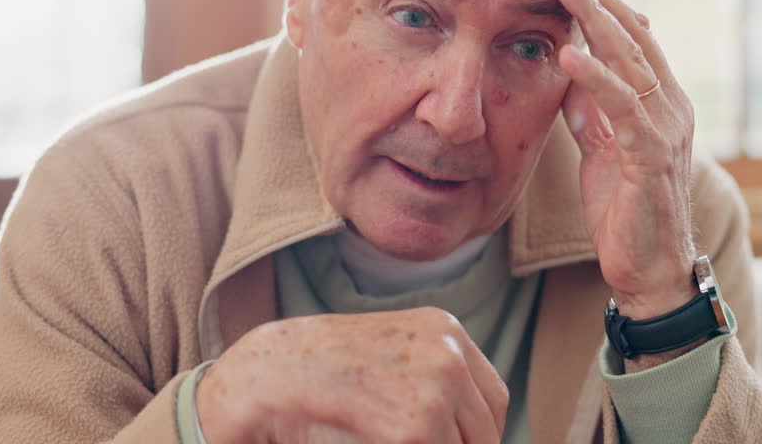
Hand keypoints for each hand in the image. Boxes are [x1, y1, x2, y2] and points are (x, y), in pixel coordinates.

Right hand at [195, 307, 506, 443]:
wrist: (268, 372)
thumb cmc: (319, 368)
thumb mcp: (388, 354)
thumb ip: (430, 379)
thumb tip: (472, 429)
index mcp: (445, 329)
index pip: (493, 400)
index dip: (480, 434)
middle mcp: (450, 352)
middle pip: (486, 431)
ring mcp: (436, 388)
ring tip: (392, 439)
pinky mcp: (415, 428)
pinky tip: (379, 442)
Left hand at [548, 0, 697, 325]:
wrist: (650, 270)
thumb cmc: (626, 209)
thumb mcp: (602, 146)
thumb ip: (591, 107)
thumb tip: (568, 67)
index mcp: (662, 99)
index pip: (633, 35)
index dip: (601, 1)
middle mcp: (672, 106)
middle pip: (633, 34)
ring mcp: (666, 129)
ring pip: (630, 60)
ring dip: (592, 19)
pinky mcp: (651, 157)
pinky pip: (622, 109)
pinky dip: (595, 79)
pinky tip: (568, 55)